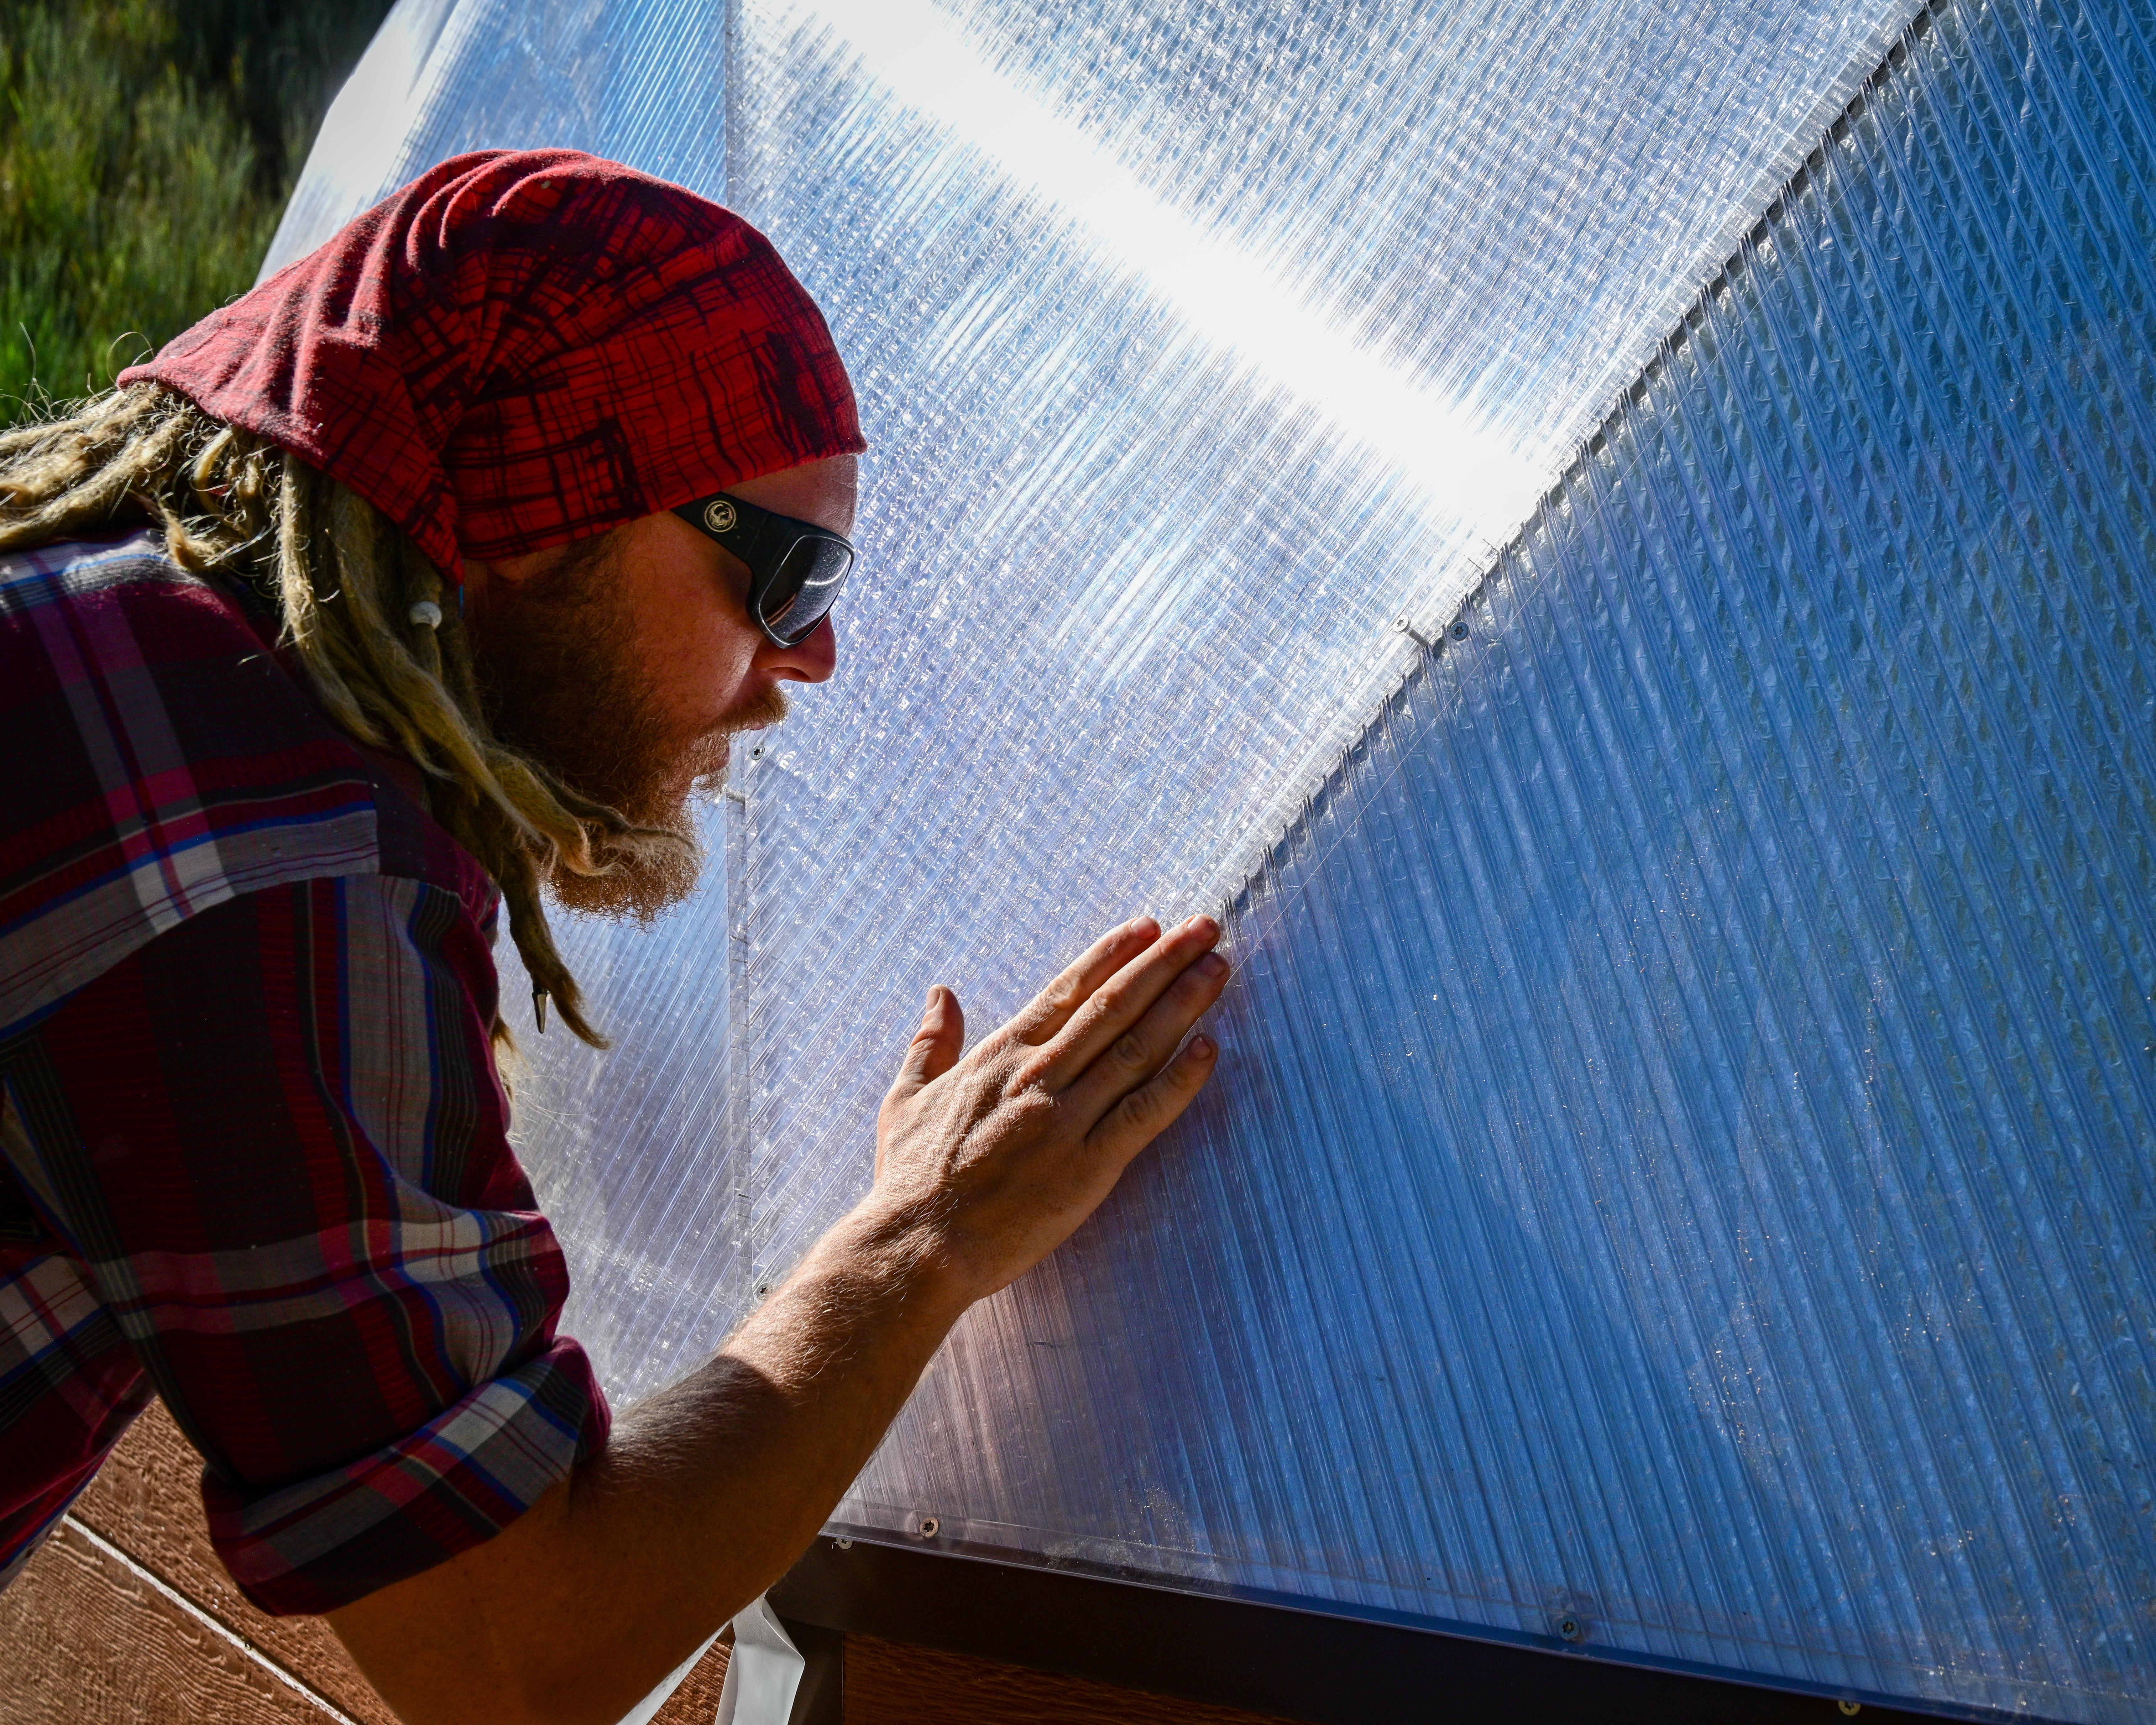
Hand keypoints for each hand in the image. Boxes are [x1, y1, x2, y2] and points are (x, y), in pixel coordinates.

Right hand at [866, 914, 1229, 1305]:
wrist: (916, 1248)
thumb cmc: (909, 1179)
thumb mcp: (907, 1097)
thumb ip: (930, 1042)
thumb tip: (941, 993)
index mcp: (1001, 1057)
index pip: (1068, 990)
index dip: (1112, 954)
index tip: (1150, 926)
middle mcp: (1039, 1077)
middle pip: (1113, 1006)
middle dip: (1164, 962)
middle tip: (1205, 928)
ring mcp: (1066, 1120)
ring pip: (1136, 1048)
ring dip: (1182, 1004)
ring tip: (1217, 969)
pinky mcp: (1088, 1167)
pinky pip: (1144, 1115)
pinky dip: (1180, 1081)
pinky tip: (1210, 1049)